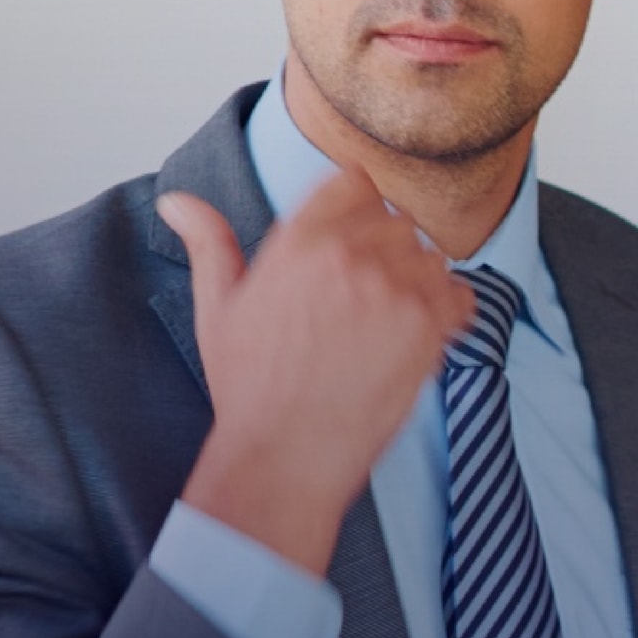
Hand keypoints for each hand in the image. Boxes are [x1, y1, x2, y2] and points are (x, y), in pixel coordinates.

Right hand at [163, 164, 468, 573]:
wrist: (284, 455)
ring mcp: (392, 290)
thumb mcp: (218, 308)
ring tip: (386, 322)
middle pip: (396, 221)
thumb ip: (208, 243)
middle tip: (366, 298)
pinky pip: (460, 294)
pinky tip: (417, 335)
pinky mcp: (426, 329)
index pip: (354, 183)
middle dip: (387, 251)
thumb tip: (177, 201)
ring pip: (430, 256)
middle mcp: (348, 256)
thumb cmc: (250, 386)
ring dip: (418, 280)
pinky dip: (448, 309)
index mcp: (298, 241)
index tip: (354, 241)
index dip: (359, 209)